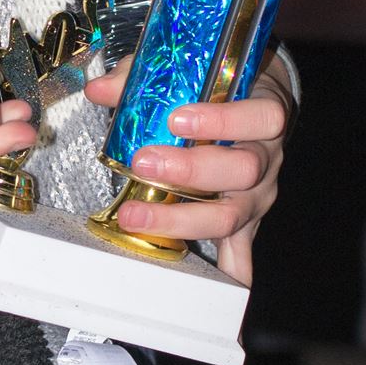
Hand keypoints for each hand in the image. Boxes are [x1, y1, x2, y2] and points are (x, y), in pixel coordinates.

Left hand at [86, 49, 293, 285]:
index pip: (261, 117)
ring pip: (233, 214)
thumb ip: (147, 74)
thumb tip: (99, 90)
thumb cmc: (225, 85)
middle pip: (242, 170)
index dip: (222, 119)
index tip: (176, 118)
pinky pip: (243, 253)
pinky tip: (217, 296)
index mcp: (263, 115)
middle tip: (143, 164)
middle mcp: (267, 158)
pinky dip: (232, 277)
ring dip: (183, 217)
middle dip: (190, 170)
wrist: (263, 100)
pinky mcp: (248, 222)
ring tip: (135, 213)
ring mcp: (258, 195)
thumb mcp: (198, 68)